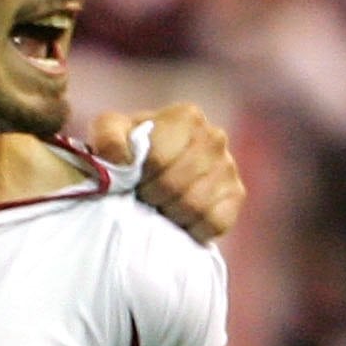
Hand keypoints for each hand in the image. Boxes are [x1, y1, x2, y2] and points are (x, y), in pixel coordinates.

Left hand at [89, 103, 244, 242]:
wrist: (149, 176)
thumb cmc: (129, 150)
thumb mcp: (109, 133)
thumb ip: (109, 138)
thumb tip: (124, 160)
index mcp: (187, 117)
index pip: (158, 159)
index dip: (137, 178)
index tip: (130, 181)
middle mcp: (215, 136)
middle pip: (175, 185)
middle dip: (151, 198)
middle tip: (143, 197)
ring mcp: (228, 166)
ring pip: (194, 206)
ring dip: (169, 214)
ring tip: (160, 206)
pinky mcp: (236, 195)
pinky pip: (214, 222)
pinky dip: (192, 228)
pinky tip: (181, 220)